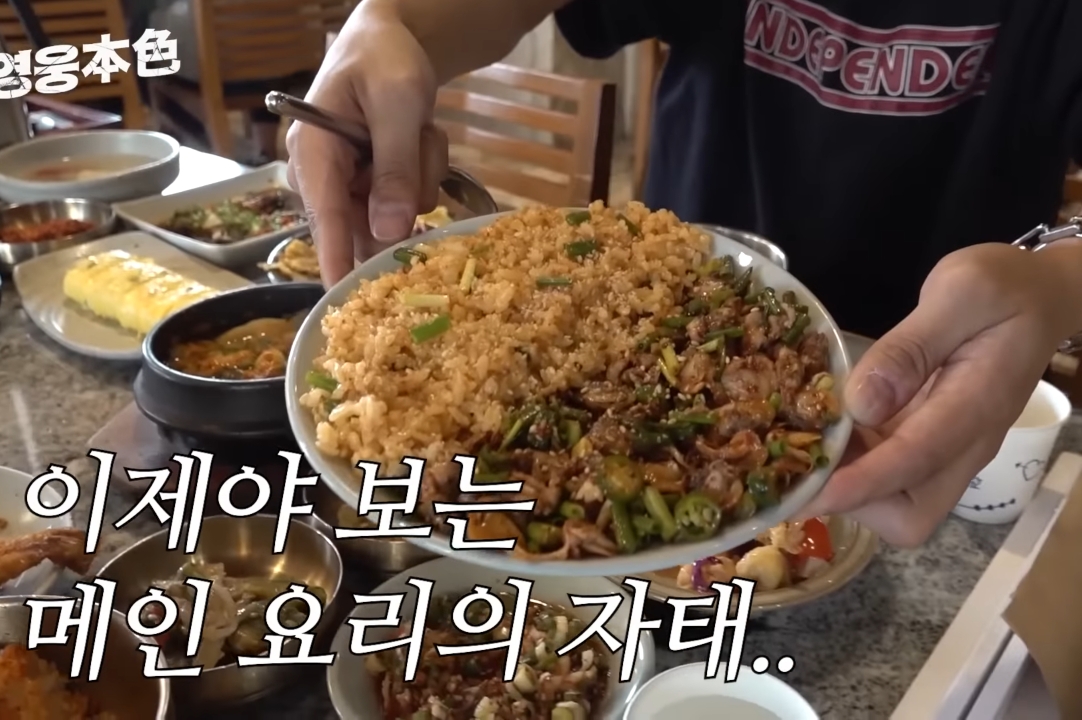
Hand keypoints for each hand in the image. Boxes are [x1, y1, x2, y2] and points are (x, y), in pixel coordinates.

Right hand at [285, 5, 448, 285]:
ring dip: (420, 178)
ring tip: (418, 131)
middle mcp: (326, 176)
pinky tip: (419, 139)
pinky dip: (423, 175)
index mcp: (314, 151)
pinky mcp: (374, 186)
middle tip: (418, 149)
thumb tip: (390, 231)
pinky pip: (407, 203)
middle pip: (365, 224)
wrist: (393, 39)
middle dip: (404, 195)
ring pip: (395, 215)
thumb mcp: (398, 103)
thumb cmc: (385, 59)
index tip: (344, 301)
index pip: (325, 216)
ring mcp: (352, 184)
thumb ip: (396, 166)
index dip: (337, 259)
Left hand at [800, 243, 1073, 545]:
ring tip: (797, 440)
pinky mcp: (926, 441)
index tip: (812, 492)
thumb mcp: (961, 291)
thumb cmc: (1003, 289)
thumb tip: (861, 403)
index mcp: (976, 407)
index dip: (861, 482)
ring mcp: (945, 448)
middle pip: (909, 513)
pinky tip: (816, 426)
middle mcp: (963, 444)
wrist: (1039, 297)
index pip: (916, 460)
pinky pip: (885, 474)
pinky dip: (848, 463)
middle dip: (853, 499)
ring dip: (844, 482)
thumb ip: (909, 348)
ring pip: (893, 501)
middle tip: (804, 453)